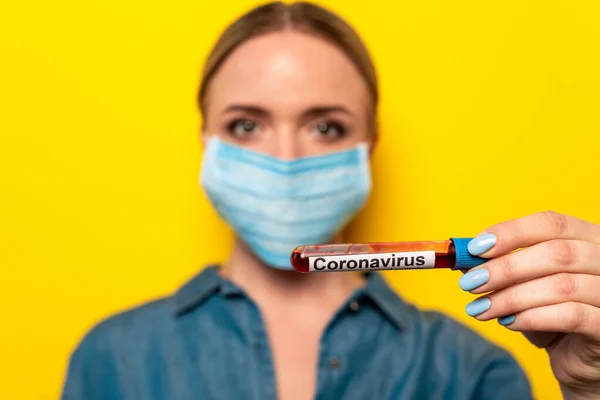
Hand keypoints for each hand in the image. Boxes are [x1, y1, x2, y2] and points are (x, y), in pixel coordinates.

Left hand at [459, 211, 599, 399]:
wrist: (580, 360)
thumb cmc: (552, 315)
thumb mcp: (524, 285)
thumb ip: (499, 267)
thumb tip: (462, 257)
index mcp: (589, 239)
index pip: (551, 223)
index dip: (511, 232)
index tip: (475, 249)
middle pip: (557, 253)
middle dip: (505, 268)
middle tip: (470, 283)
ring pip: (562, 286)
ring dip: (511, 297)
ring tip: (480, 308)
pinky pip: (572, 316)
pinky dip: (532, 317)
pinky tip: (508, 322)